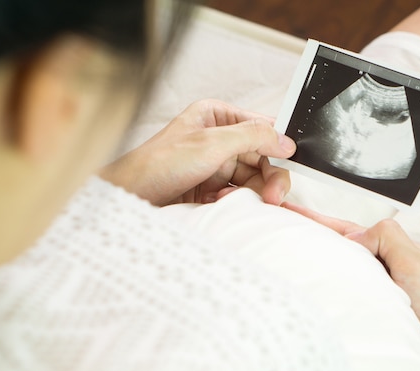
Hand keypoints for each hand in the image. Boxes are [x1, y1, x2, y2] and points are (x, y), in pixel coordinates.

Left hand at [100, 99, 295, 205]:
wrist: (129, 198)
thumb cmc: (158, 164)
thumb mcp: (210, 144)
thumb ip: (252, 137)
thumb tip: (286, 140)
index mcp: (217, 117)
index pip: (261, 129)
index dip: (278, 147)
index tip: (290, 164)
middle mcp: (219, 139)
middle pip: (262, 158)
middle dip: (269, 177)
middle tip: (274, 197)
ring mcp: (216, 165)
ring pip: (253, 180)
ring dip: (252, 193)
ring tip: (235, 202)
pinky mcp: (211, 190)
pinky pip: (239, 195)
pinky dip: (236, 203)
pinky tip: (221, 205)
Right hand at [282, 201, 419, 370]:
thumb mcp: (416, 262)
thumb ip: (387, 238)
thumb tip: (354, 237)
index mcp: (398, 253)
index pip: (351, 230)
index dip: (320, 221)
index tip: (290, 211)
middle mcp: (387, 272)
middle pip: (342, 249)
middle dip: (313, 238)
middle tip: (282, 229)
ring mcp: (379, 296)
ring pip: (341, 272)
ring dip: (318, 263)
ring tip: (290, 254)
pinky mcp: (374, 318)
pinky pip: (345, 296)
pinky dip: (328, 288)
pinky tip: (314, 289)